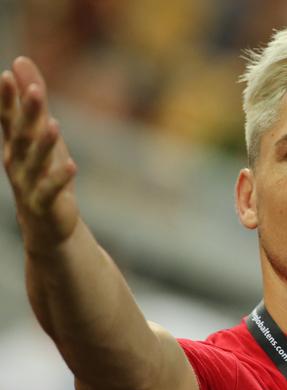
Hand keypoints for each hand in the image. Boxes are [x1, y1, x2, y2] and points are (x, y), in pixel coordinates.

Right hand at [1, 57, 78, 252]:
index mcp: (14, 145)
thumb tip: (20, 61)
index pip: (8, 119)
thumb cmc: (44, 171)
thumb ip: (34, 101)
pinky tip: (72, 165)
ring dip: (44, 144)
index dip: (6, 99)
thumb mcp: (41, 134)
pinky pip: (51, 189)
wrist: (47, 222)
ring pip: (35, 162)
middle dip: (27, 114)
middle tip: (34, 91)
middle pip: (21, 136)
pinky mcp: (45, 204)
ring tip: (55, 124)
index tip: (6, 75)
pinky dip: (60, 178)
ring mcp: (29, 184)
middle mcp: (16, 162)